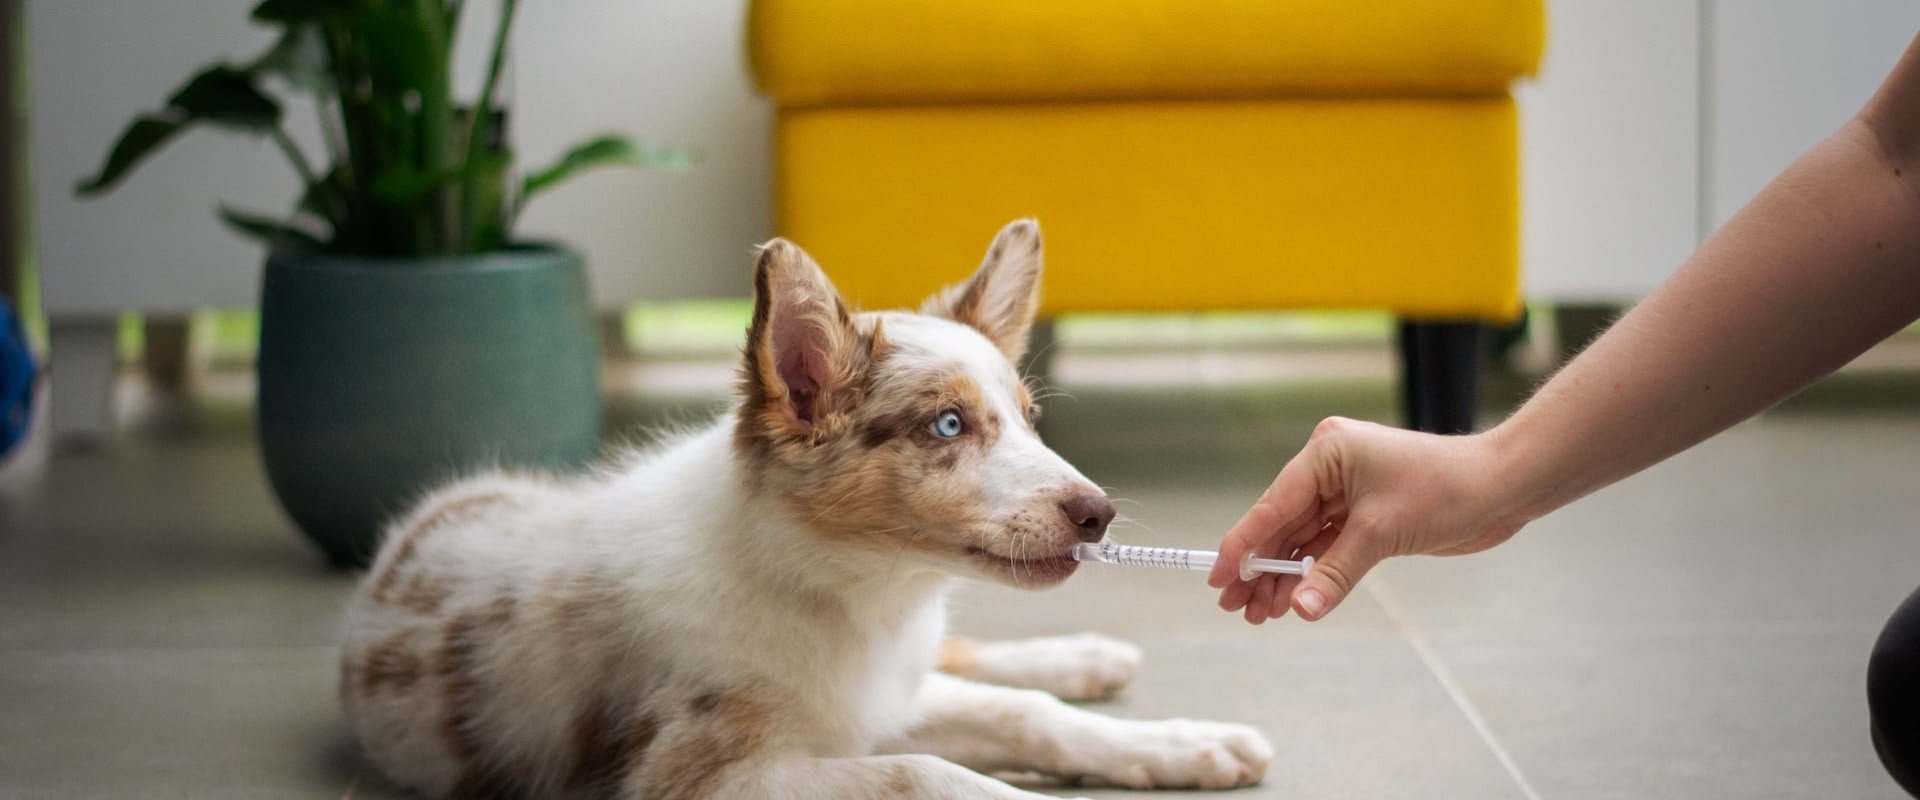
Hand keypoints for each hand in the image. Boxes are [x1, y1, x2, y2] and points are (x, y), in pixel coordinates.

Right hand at [1206, 417, 1526, 622]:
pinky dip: (1311, 573)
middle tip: (1235, 608)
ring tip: (1260, 615)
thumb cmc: (1445, 490)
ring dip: (1283, 577)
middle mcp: (1330, 468)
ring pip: (1302, 540)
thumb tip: (1301, 608)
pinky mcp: (1365, 514)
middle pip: (1281, 525)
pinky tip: (1294, 600)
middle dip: (1260, 569)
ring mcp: (1347, 491)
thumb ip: (1335, 572)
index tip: (1218, 577)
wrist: (1501, 488)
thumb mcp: (1381, 532)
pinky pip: (1326, 546)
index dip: (1243, 545)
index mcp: (1326, 453)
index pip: (1272, 505)